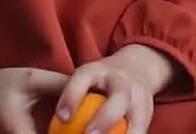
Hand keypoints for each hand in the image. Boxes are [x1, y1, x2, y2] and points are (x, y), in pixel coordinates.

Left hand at [53, 45, 176, 133]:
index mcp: (98, 71)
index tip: (62, 116)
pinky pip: (141, 131)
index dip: (72, 97)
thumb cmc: (99, 81)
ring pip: (137, 118)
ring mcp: (139, 96)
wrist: (138, 68)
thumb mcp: (84, 79)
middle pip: (119, 97)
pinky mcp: (148, 113)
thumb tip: (47, 125)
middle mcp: (122, 81)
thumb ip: (69, 97)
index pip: (83, 79)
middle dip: (105, 119)